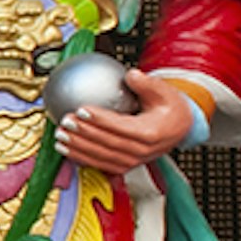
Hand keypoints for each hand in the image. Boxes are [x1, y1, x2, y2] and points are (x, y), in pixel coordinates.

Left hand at [57, 68, 198, 175]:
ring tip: (60, 136)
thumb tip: (130, 74)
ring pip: (102, 156)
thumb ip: (146, 83)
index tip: (82, 109)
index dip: (100, 120)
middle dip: (84, 133)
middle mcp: (142, 151)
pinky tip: (65, 149)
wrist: (180, 128)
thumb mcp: (164, 91)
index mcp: (151, 133)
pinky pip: (101, 164)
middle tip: (66, 120)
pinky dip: (82, 158)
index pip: (122, 127)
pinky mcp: (125, 166)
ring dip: (78, 147)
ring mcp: (134, 161)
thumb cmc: (170, 107)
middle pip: (108, 143)